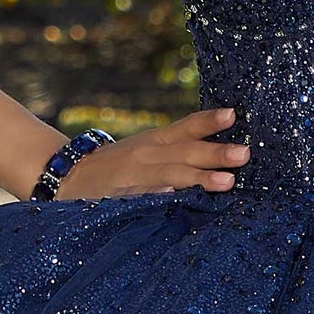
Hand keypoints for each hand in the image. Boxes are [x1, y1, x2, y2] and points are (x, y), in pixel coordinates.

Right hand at [55, 107, 248, 197]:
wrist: (69, 175)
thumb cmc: (123, 162)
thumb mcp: (150, 146)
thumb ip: (182, 144)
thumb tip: (229, 147)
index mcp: (157, 140)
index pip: (186, 127)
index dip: (208, 121)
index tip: (232, 114)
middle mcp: (148, 154)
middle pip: (185, 152)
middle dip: (215, 153)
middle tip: (244, 154)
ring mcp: (134, 176)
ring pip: (169, 175)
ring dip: (198, 178)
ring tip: (225, 181)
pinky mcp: (120, 198)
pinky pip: (140, 198)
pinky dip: (156, 197)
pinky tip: (172, 198)